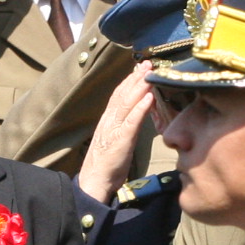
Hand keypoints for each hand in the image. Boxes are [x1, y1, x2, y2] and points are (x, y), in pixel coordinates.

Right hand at [78, 63, 157, 204]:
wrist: (95, 181)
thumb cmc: (107, 164)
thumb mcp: (116, 140)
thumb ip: (125, 126)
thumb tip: (136, 115)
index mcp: (108, 120)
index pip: (118, 95)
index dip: (129, 80)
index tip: (140, 68)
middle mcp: (109, 121)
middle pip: (122, 94)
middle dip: (135, 77)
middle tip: (148, 63)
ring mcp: (113, 129)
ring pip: (126, 103)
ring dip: (139, 87)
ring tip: (149, 74)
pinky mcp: (120, 140)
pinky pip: (131, 121)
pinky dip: (140, 108)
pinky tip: (148, 98)